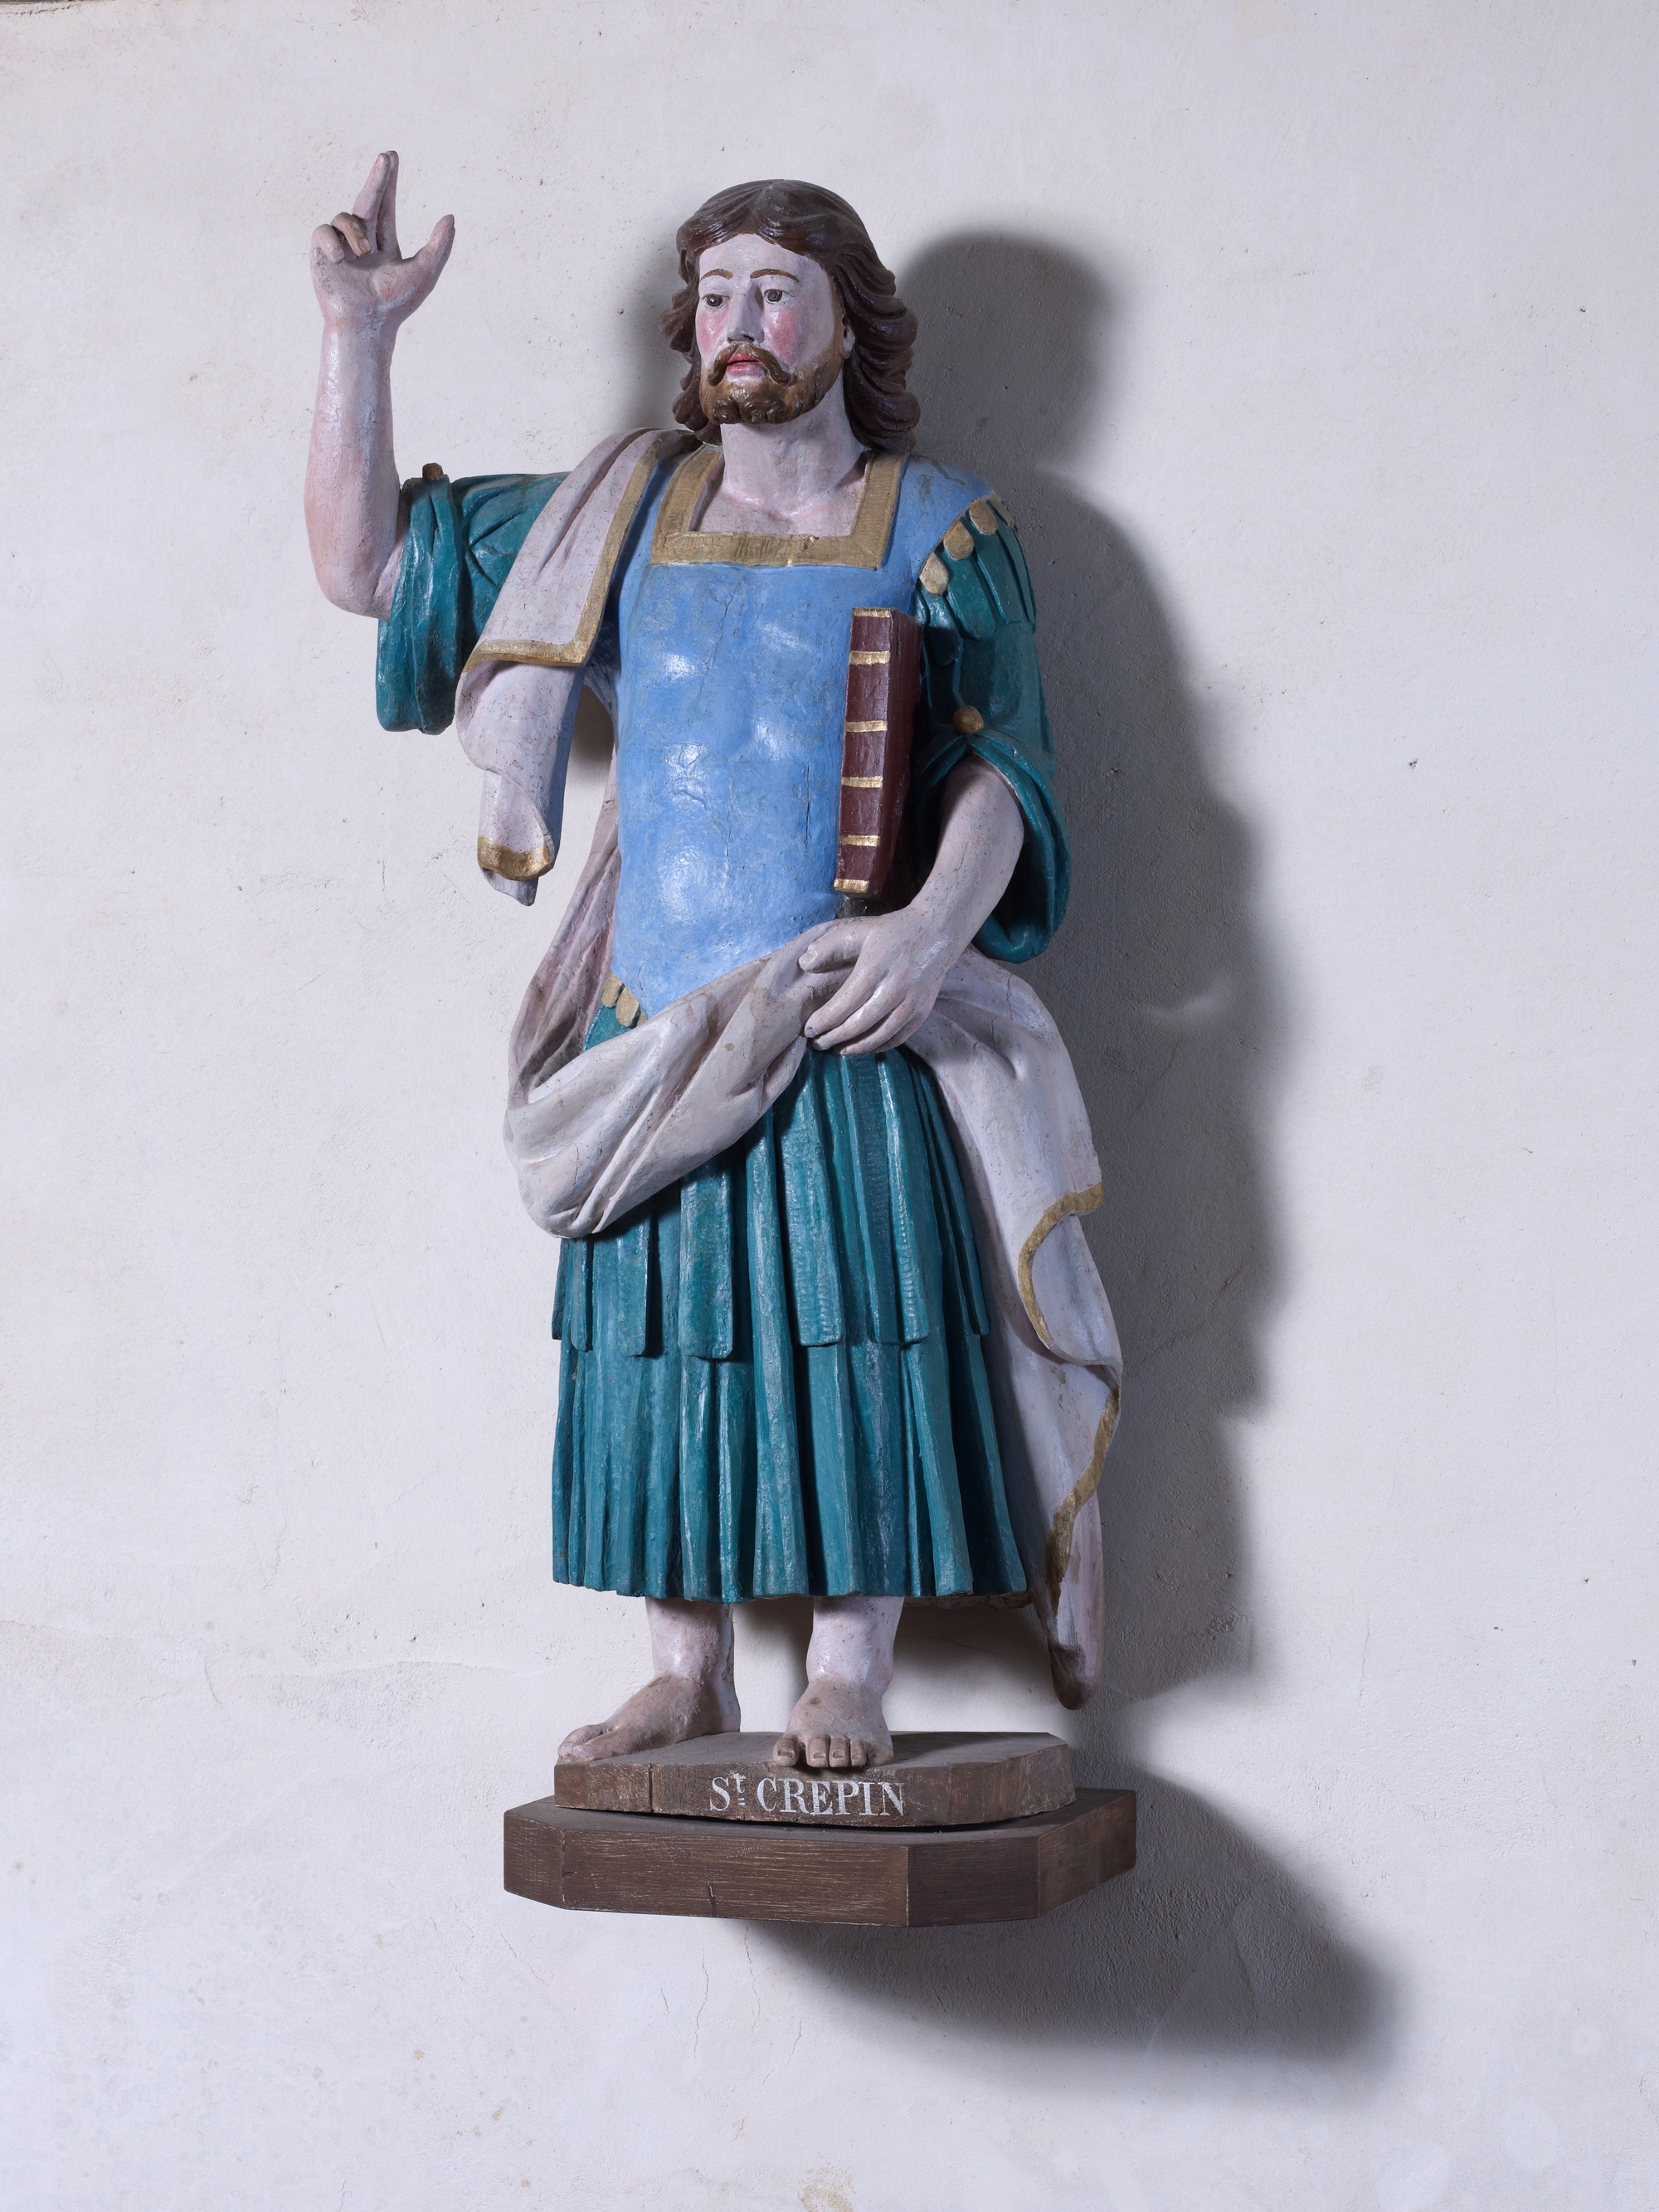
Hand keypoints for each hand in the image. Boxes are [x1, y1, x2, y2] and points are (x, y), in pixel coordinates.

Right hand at [310, 151, 453, 333]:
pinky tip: (338, 258)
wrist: (366, 325)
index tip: (392, 158)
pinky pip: (323, 230)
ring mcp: (341, 247)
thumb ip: (439, 246)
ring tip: (365, 252)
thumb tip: (450, 217)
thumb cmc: (395, 305)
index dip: (389, 183)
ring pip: (345, 216)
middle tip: (386, 156)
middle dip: (377, 178)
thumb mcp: (424, 273)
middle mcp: (362, 242)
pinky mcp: (321, 253)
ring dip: (356, 230)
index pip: (386, 207)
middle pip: (368, 199)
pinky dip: (331, 240)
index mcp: (384, 244)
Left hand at [797, 904, 960, 1055]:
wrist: (937, 933)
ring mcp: (911, 1003)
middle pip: (858, 1025)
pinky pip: (897, 1038)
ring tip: (837, 1049)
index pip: (843, 1005)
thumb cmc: (892, 932)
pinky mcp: (922, 1012)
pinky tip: (862, 1046)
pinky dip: (877, 1046)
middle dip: (833, 1038)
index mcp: (875, 969)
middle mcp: (895, 989)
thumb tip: (804, 964)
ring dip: (854, 1048)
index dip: (823, 1022)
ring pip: (878, 1037)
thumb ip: (829, 946)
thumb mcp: (859, 931)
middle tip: (818, 1043)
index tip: (809, 1029)